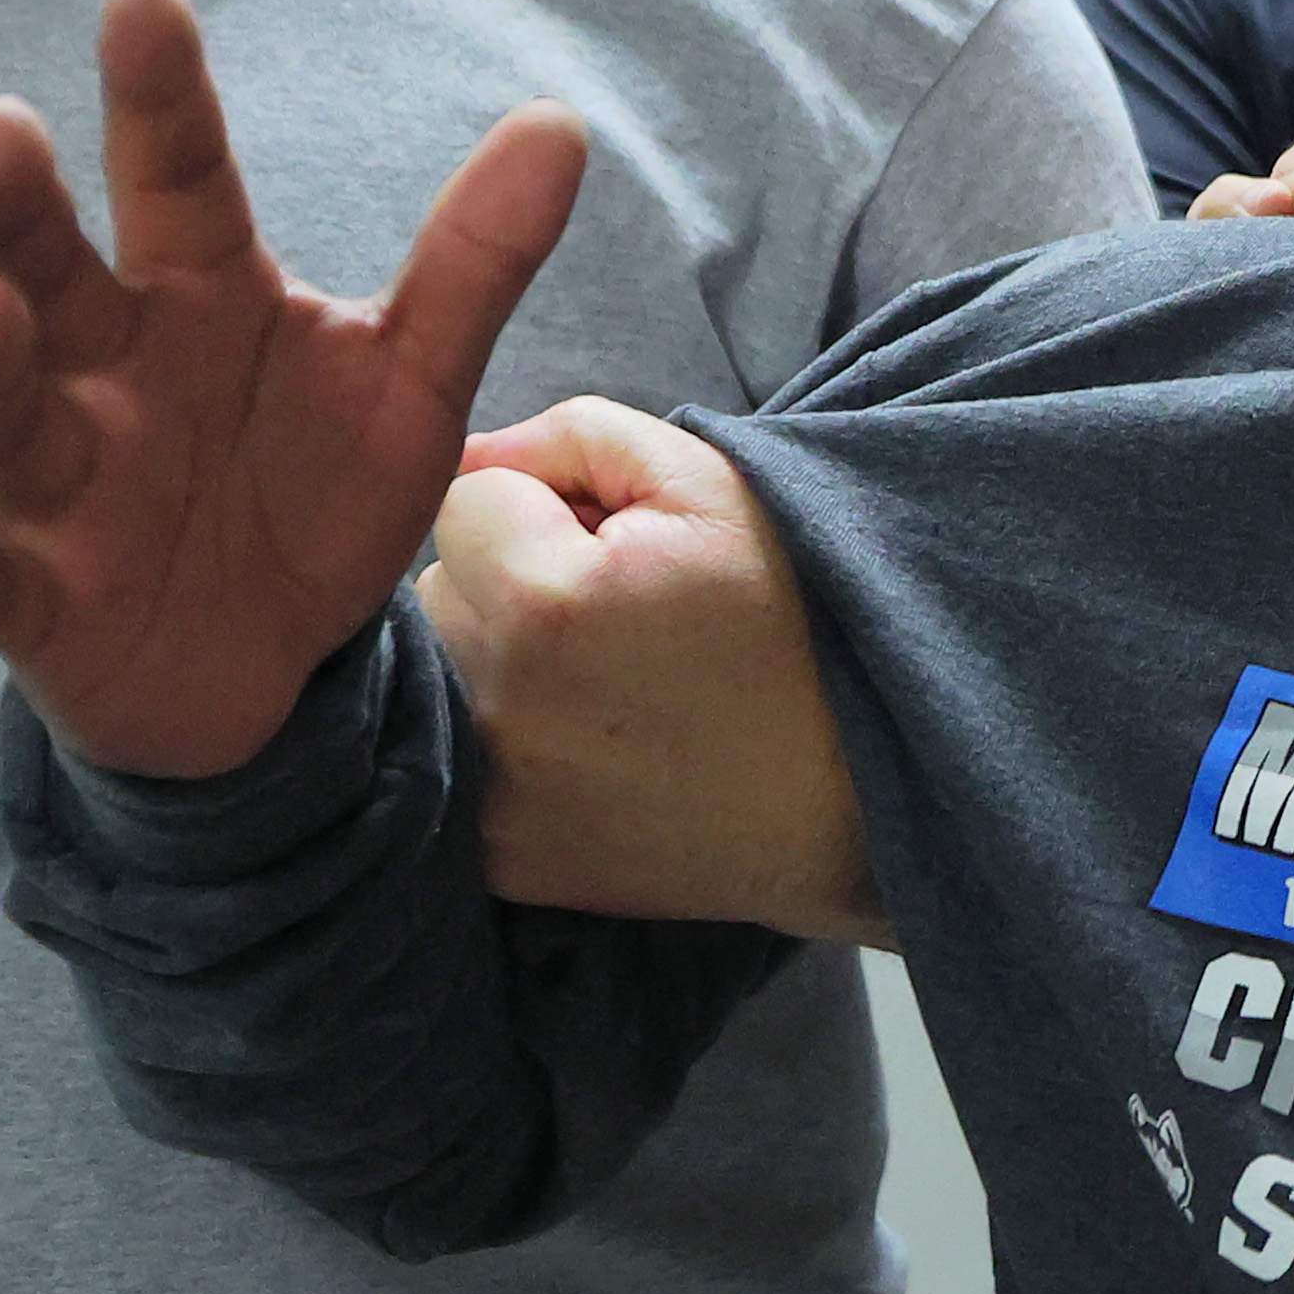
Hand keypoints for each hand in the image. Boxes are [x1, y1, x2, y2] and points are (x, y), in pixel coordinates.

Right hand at [0, 0, 588, 779]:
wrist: (269, 670)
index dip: (160, 94)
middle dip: (11, 208)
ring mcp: (57, 489)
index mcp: (196, 295)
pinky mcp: (38, 605)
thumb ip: (474, 261)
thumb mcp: (412, 382)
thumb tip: (560, 122)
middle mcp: (104, 371)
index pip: (177, 179)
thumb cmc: (315, 492)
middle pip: (44, 274)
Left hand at [427, 397, 880, 935]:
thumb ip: (575, 435)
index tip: (616, 546)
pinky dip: (509, 745)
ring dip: (499, 660)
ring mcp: (492, 794)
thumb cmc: (793, 622)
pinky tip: (595, 749)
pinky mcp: (499, 858)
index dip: (544, 505)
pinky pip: (462, 759)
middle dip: (511, 579)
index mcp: (543, 599)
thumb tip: (467, 458)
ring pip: (445, 672)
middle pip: (442, 587)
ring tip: (607, 681)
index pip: (463, 497)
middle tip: (616, 615)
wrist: (852, 798)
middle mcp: (496, 704)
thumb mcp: (711, 483)